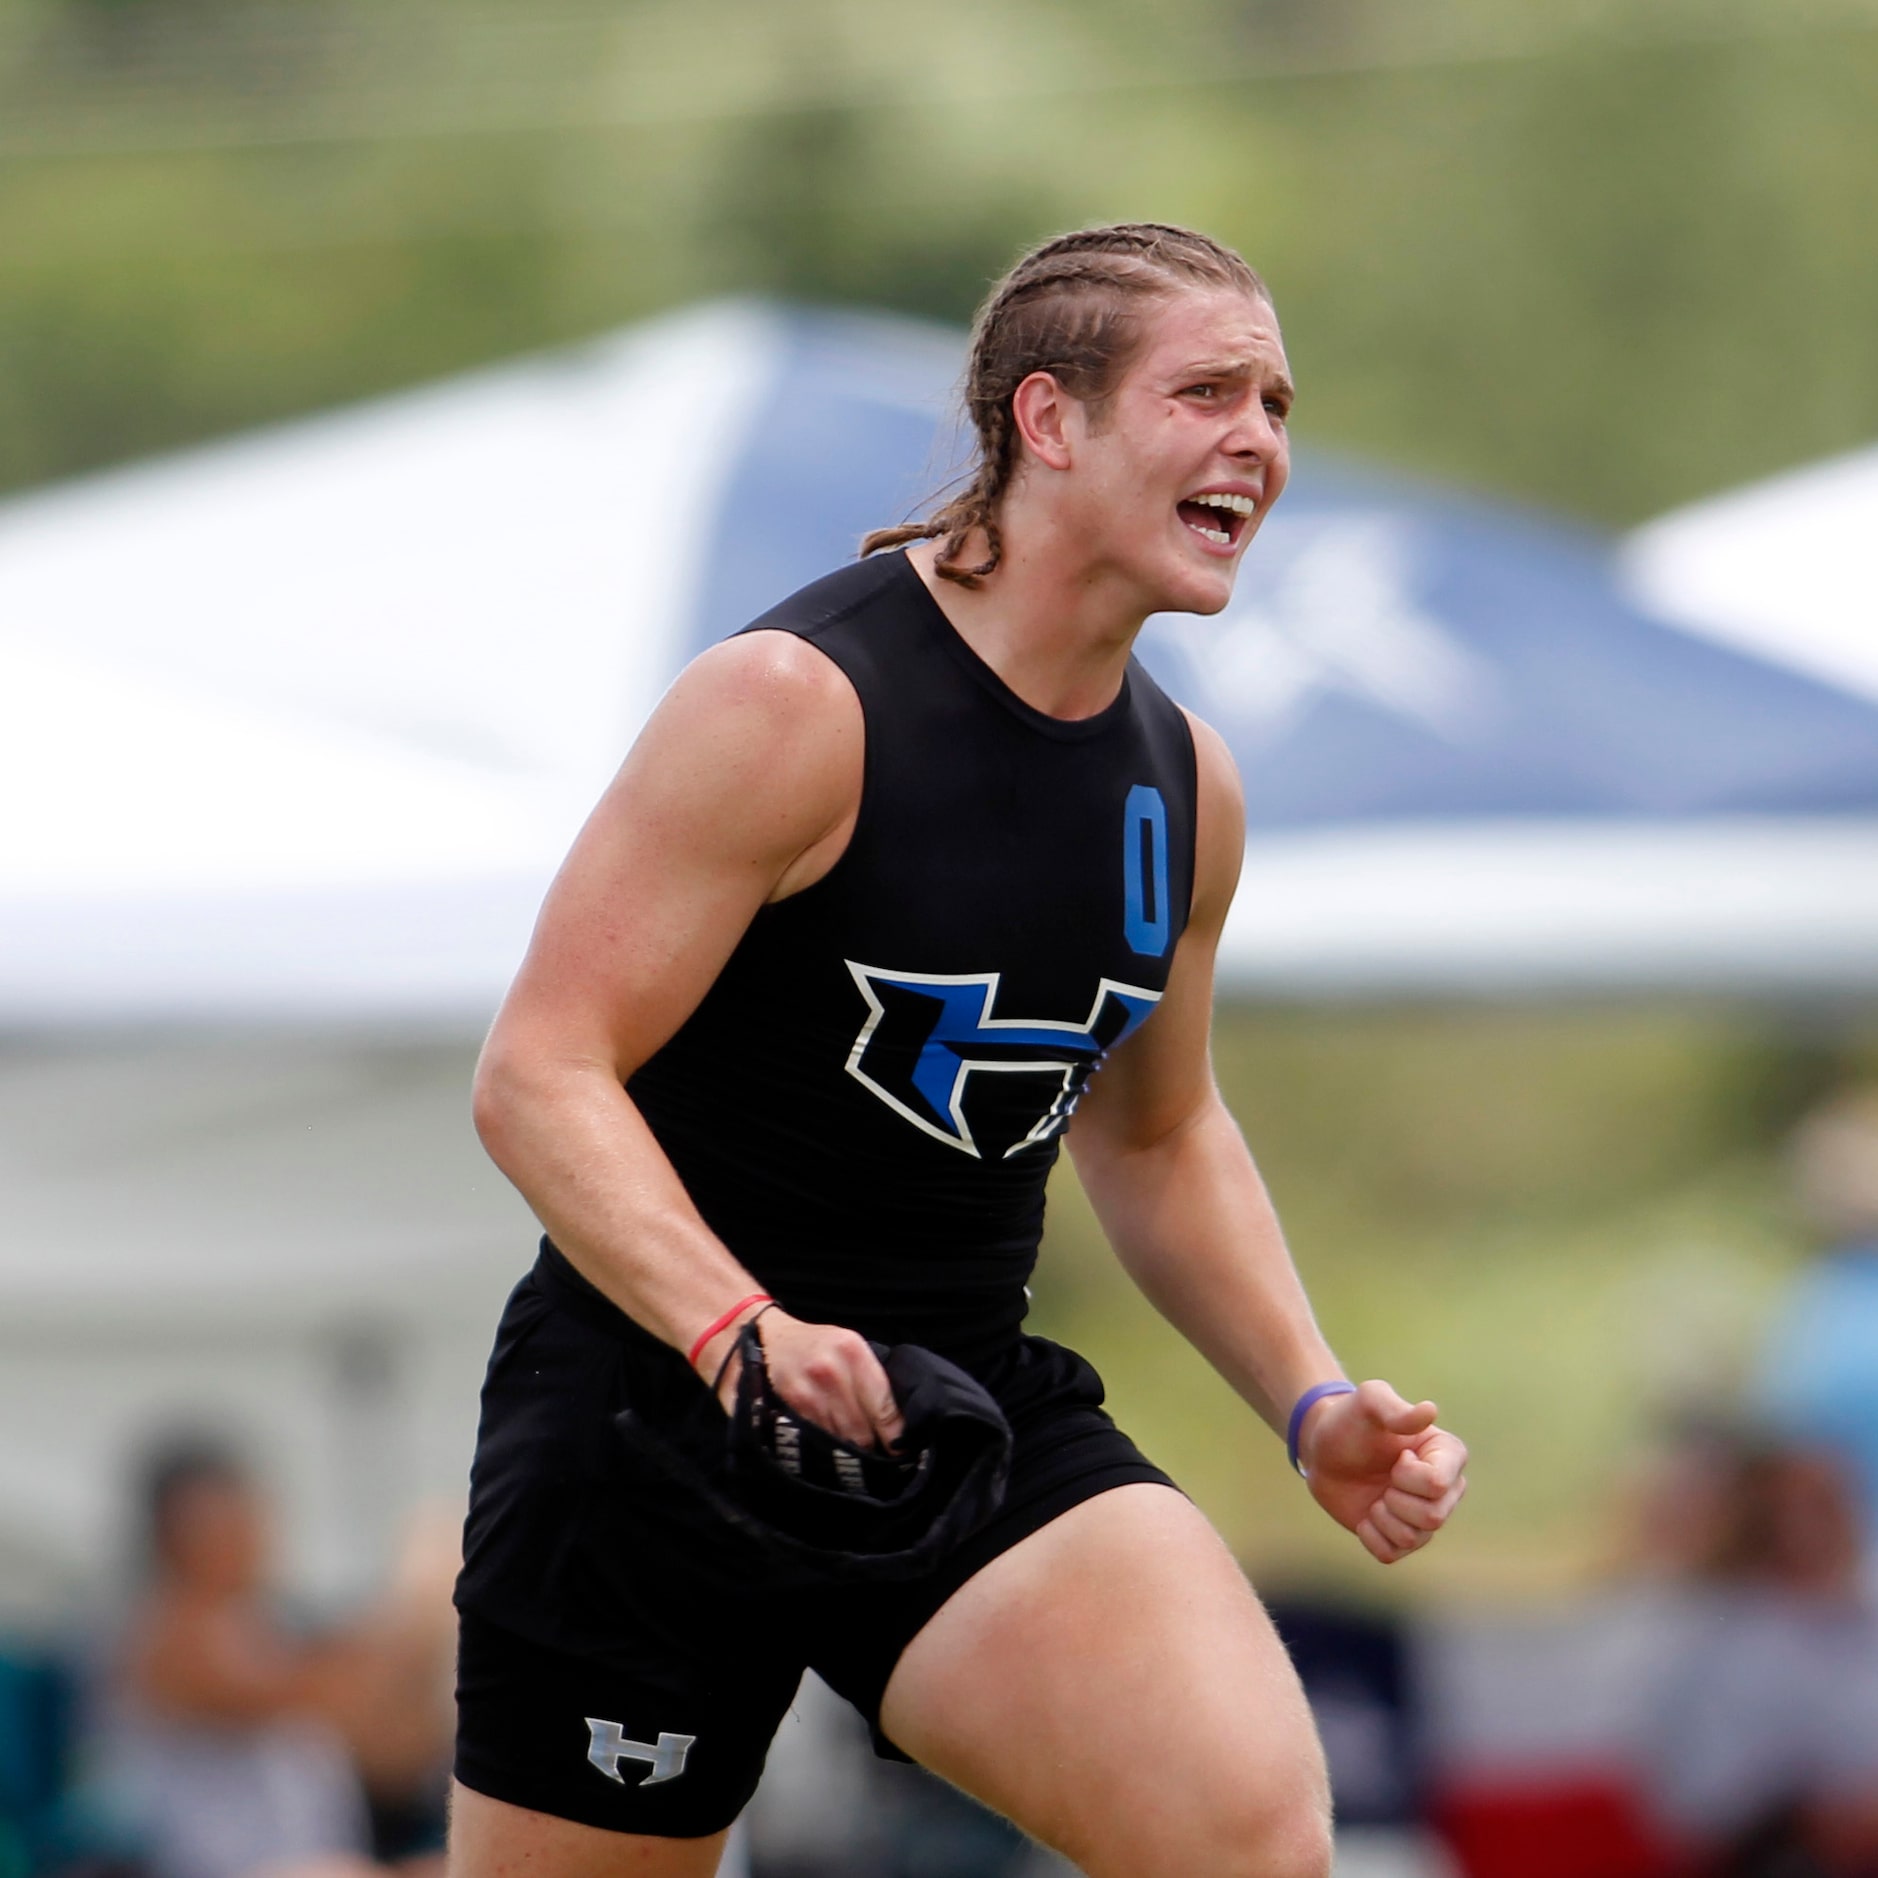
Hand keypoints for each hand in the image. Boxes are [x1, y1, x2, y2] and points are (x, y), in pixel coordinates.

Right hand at [705, 1310, 904, 1452]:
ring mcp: (805, 1394)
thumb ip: (871, 1380)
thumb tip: (899, 1424)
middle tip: (873, 1455)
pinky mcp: (783, 1412)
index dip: (895, 1437)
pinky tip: (823, 1451)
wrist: (756, 1337)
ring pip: (839, 1443)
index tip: (899, 1450)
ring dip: (845, 1454)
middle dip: (870, 1448)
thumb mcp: (845, 1347)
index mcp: (853, 1351)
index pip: (886, 1408)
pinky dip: (821, 1453)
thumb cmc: (809, 1345)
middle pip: (863, 1433)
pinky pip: (813, 1445)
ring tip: (847, 1454)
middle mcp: (830, 1371)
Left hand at [1297, 1379, 1467, 1564]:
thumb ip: (1395, 1408)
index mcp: (1448, 1455)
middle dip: (1395, 1498)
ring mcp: (1424, 1516)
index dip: (1408, 1475)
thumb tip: (1430, 1411)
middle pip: (1433, 1518)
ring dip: (1382, 1516)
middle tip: (1383, 1477)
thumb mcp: (1369, 1402)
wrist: (1323, 1449)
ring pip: (1413, 1538)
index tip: (1396, 1455)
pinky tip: (1366, 1514)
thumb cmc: (1350, 1420)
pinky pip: (1391, 1554)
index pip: (1439, 1485)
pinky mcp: (1401, 1537)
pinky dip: (1370, 1536)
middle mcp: (1446, 1489)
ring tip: (1375, 1494)